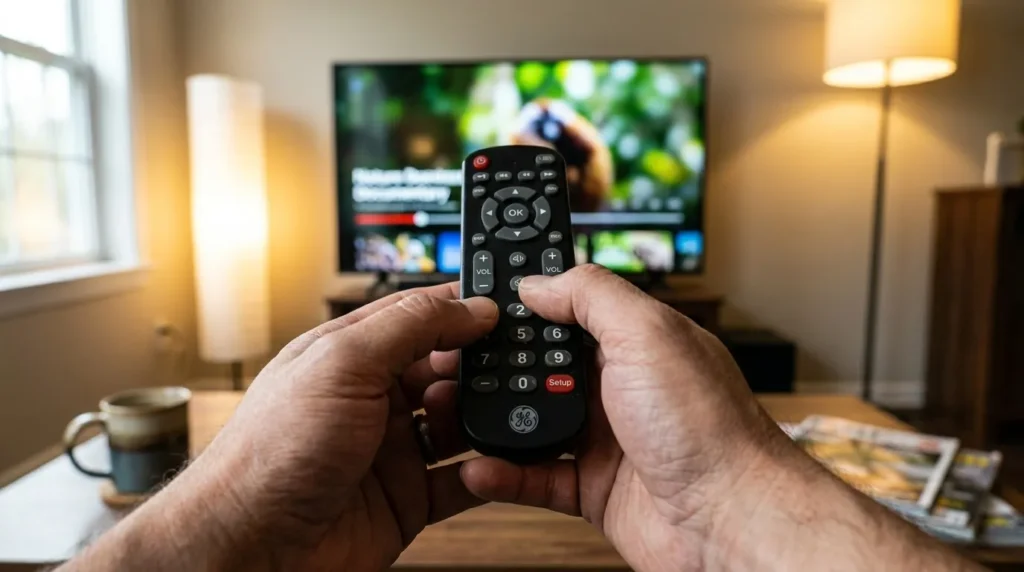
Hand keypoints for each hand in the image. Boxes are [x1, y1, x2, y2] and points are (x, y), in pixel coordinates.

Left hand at [68, 284, 498, 571]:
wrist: (250, 548)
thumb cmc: (269, 455)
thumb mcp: (343, 364)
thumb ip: (411, 327)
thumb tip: (469, 305)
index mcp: (352, 355)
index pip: (419, 317)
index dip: (463, 309)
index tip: (507, 307)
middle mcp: (373, 399)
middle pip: (446, 369)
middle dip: (483, 365)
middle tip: (522, 364)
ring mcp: (391, 450)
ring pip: (461, 423)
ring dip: (488, 417)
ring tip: (511, 412)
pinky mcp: (407, 499)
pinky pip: (462, 480)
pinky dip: (487, 471)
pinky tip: (496, 462)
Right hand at [459, 265, 975, 571]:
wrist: (732, 521)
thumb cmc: (712, 430)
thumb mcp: (648, 334)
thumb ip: (591, 296)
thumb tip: (540, 280)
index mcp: (635, 341)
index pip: (570, 309)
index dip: (528, 302)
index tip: (484, 299)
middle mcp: (619, 386)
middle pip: (543, 366)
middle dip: (502, 363)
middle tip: (458, 360)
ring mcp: (605, 438)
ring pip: (532, 420)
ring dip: (496, 418)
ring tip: (461, 411)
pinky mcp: (593, 488)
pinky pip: (535, 478)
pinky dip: (505, 474)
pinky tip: (482, 465)